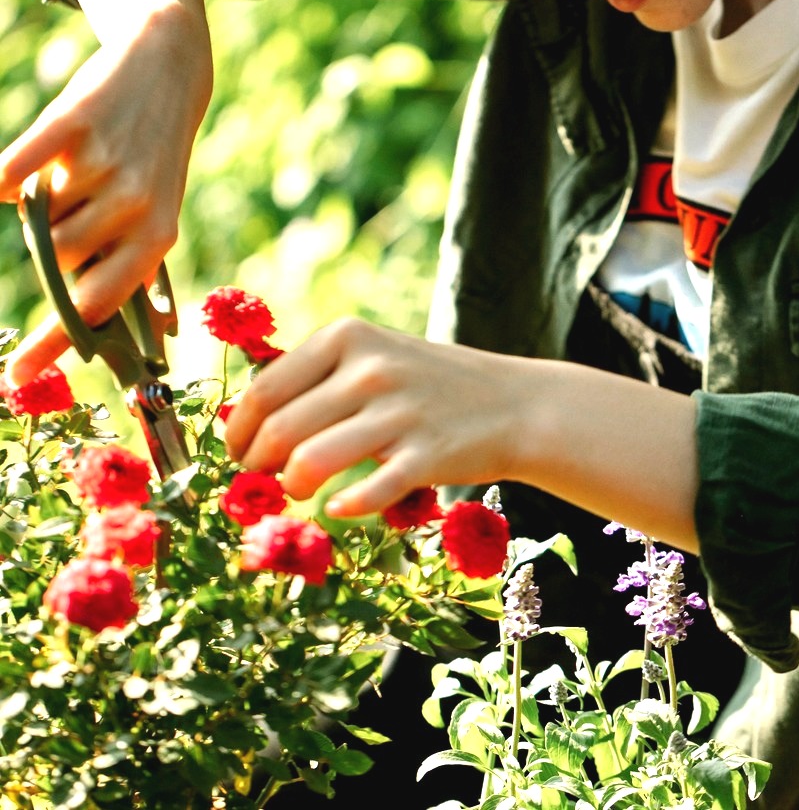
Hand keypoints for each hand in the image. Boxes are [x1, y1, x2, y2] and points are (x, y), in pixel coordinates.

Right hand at [0, 10, 210, 384]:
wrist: (166, 71)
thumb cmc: (154, 158)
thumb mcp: (158, 214)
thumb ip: (131, 267)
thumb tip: (141, 336)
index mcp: (158, 238)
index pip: (99, 306)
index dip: (56, 343)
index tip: (14, 378)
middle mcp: (137, 206)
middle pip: (57, 261)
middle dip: (52, 247)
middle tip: (73, 211)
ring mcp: (106, 165)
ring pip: (36, 220)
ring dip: (39, 207)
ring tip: (73, 177)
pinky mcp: (73, 122)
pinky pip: (12, 170)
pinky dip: (2, 177)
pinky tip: (6, 177)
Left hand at [224, 317, 533, 503]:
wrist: (515, 404)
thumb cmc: (431, 383)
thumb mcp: (375, 354)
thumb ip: (318, 376)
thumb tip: (247, 418)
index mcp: (349, 337)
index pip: (265, 389)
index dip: (239, 429)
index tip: (237, 452)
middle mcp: (370, 369)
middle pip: (280, 429)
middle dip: (257, 464)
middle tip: (261, 480)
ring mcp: (400, 412)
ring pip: (310, 462)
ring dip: (292, 487)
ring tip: (299, 491)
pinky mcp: (426, 456)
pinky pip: (364, 493)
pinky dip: (344, 506)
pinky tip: (339, 507)